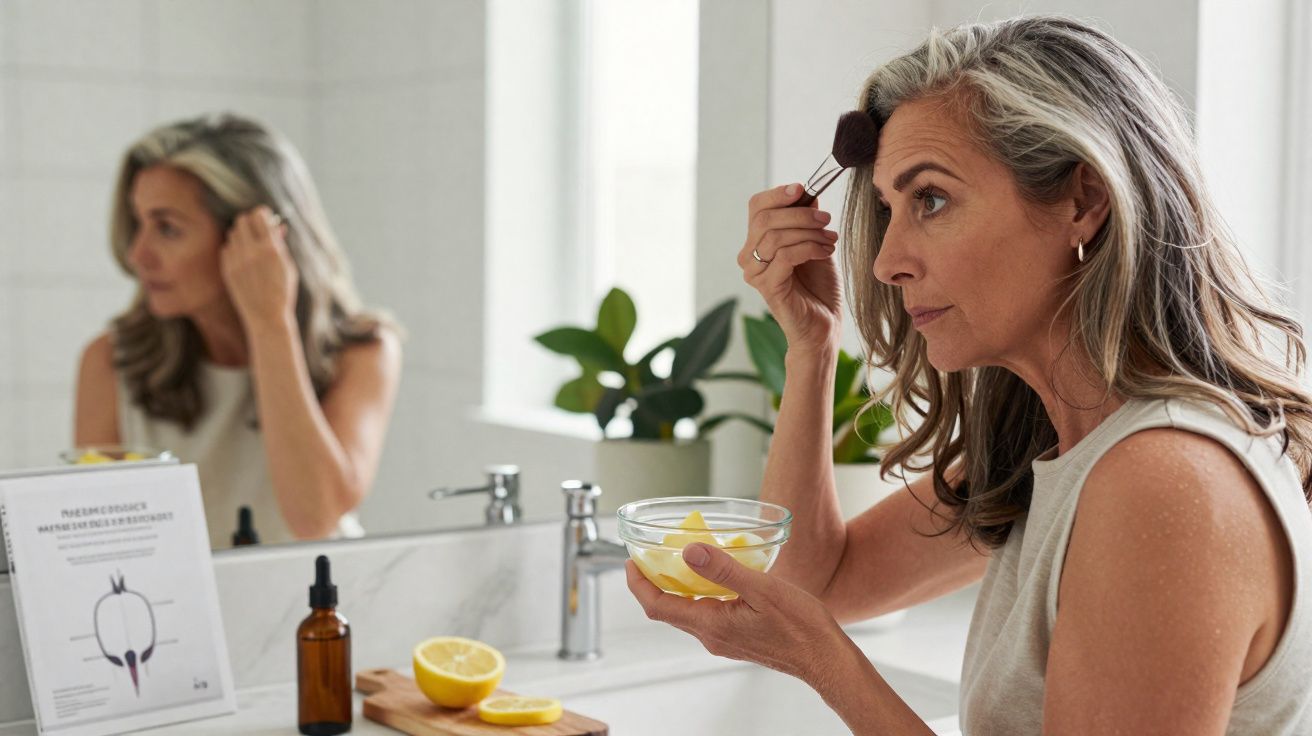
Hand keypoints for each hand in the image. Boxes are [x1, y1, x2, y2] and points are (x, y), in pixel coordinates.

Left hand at [220, 206, 296, 330]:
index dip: (262, 214)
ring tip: (252, 246)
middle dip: (250, 222)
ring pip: (233, 234)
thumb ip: (280, 244)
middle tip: (257, 228)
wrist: (266, 317)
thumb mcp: (287, 266)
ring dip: (242, 235)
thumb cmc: (282, 292)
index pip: (259, 216)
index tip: (265, 217)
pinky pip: (227, 248)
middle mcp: (251, 252)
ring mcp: (237, 261)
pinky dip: (234, 249)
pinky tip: (244, 259)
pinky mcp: (227, 269)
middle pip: (242, 220)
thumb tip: (277, 226)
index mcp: (270, 249)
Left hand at [625, 541, 847, 682]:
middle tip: (649, 555)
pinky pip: (707, 614)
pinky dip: (699, 594)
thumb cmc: (801, 627)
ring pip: (689, 611)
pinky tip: (713, 577)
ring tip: (677, 560)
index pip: (658, 606)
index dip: (639, 583)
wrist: (825, 657)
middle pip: (668, 609)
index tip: (631, 561)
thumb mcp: (762, 589)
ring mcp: (723, 640)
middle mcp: (712, 636)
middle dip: (654, 582)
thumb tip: (688, 553)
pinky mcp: (736, 638)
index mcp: (711, 625)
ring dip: (677, 588)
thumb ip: (723, 570)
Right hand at [737, 184, 842, 354]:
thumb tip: (806, 193)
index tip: (803, 189)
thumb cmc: (819, 288)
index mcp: (757, 243)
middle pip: (765, 219)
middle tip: (826, 220)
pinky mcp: (768, 287)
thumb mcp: (816, 243)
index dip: (778, 194)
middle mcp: (750, 257)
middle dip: (800, 214)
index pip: (757, 207)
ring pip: (775, 236)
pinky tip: (826, 252)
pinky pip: (786, 255)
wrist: (824, 325)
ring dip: (809, 232)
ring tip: (831, 240)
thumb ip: (807, 220)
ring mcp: (756, 273)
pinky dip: (810, 248)